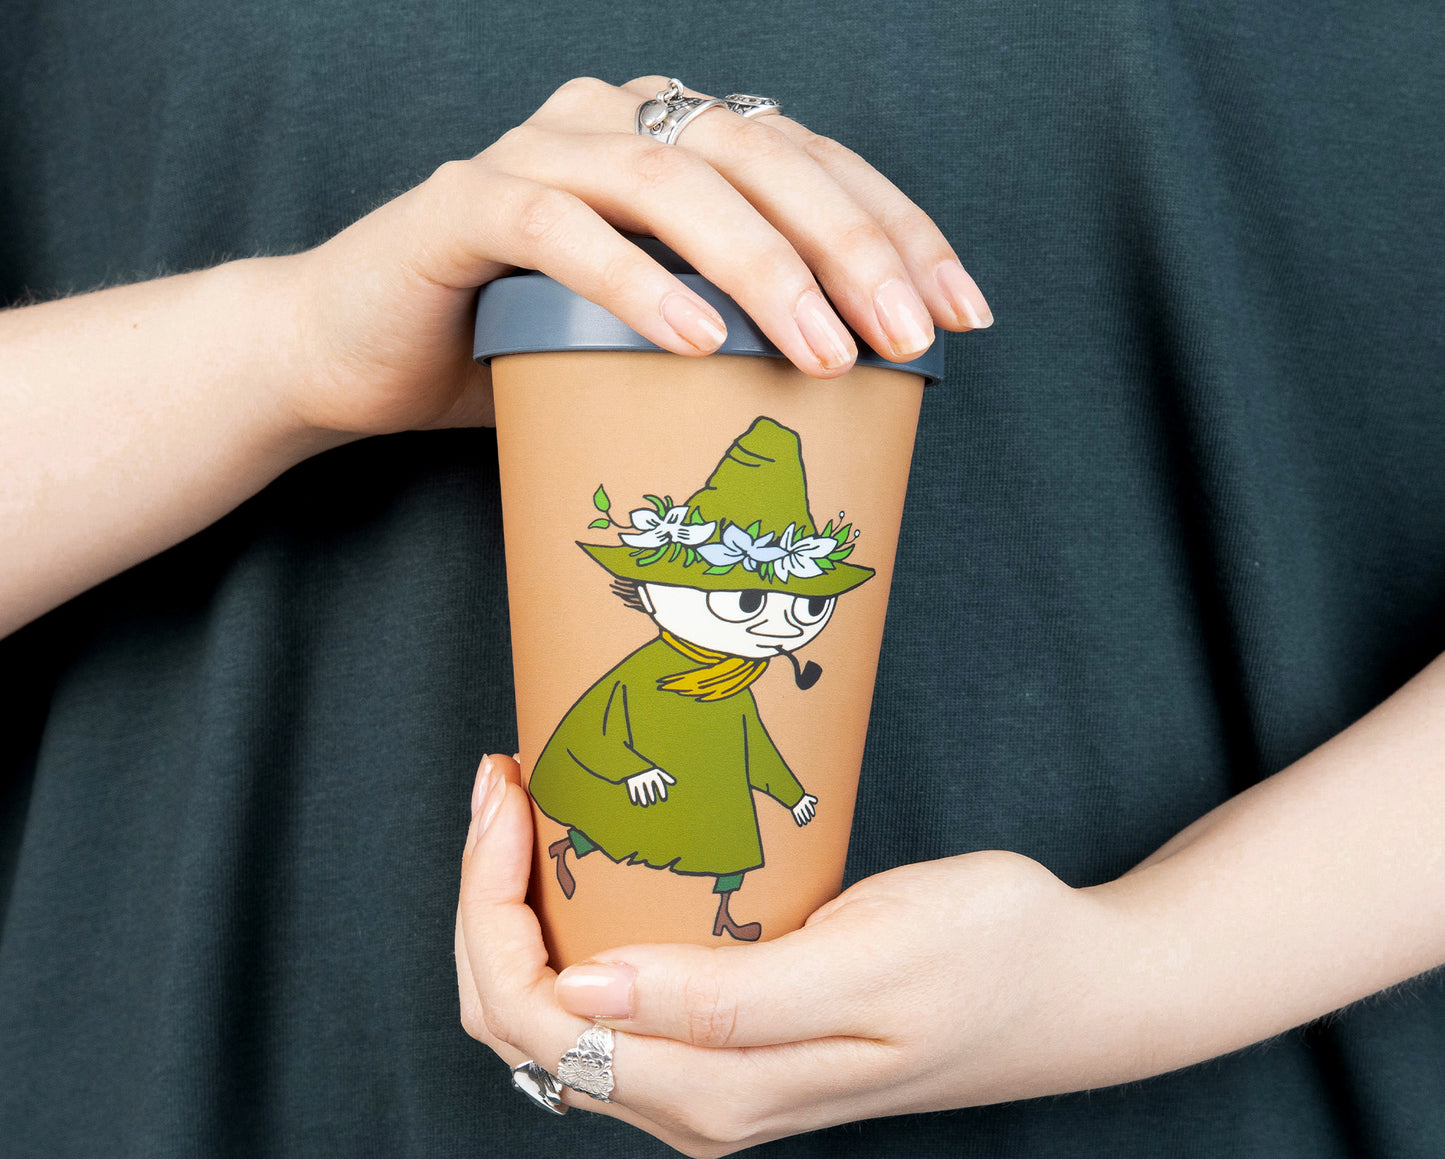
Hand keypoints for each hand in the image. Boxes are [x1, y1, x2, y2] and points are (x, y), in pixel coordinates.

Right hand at [280, 75, 989, 437]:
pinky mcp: (463, 204)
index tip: (964, 311)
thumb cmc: (512, 351)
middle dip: (852, 246)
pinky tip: (695, 342)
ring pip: (670, 180)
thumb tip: (859, 391)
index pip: (814, 163)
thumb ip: (729, 328)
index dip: (899, 227)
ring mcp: (535, 154)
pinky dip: (631, 282)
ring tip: (822, 352)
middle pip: (761, 156)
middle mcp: (613, 121)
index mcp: (673, 141)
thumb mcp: (645, 340)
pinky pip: (557, 228)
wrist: (355, 354)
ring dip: (761, 265)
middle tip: (910, 339)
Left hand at [458, 755, 1164, 1158]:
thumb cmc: (989, 958)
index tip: (511, 791)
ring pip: (552, 1017)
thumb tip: (590, 988)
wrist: (1069, 993)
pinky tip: (585, 858)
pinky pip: (604, 1005)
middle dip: (486, 896)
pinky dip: (566, 928)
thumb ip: (730, 997)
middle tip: (508, 778)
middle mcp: (695, 1104)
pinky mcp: (730, 1051)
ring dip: (518, 911)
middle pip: (521, 1020)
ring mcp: (709, 1085)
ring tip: (531, 803)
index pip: (534, 1014)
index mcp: (716, 1091)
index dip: (490, 903)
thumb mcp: (871, 960)